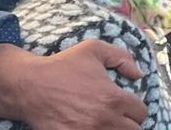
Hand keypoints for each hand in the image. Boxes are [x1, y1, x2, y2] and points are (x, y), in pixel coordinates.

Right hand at [0, 41, 146, 129]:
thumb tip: (138, 74)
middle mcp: (104, 120)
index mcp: (114, 99)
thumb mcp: (94, 49)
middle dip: (130, 122)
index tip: (127, 104)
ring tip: (108, 122)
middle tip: (120, 116)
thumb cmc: (62, 65)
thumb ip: (122, 57)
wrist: (29, 86)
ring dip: (116, 129)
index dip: (136, 108)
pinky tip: (93, 127)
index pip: (141, 112)